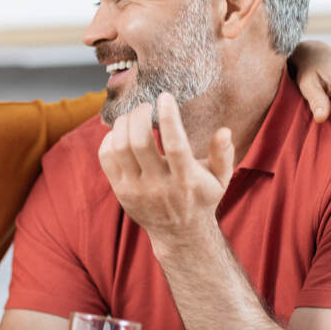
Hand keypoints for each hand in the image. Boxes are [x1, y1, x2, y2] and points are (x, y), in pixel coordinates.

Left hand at [98, 94, 232, 252]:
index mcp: (185, 179)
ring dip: (123, 124)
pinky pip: (106, 157)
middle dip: (139, 115)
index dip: (169, 117)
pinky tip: (122, 133)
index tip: (165, 96)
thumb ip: (223, 154)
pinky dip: (110, 138)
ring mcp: (135, 189)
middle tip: (145, 105)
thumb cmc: (201, 198)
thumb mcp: (220, 179)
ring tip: (133, 116)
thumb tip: (224, 131)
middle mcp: (158, 185)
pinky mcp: (120, 190)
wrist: (178, 233)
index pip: (175, 144)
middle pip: (140, 142)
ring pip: (119, 147)